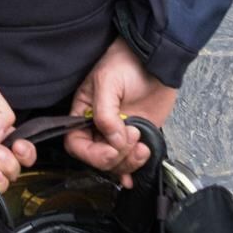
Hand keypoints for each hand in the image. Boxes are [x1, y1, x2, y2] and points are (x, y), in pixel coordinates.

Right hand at [64, 39, 178, 185]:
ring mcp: (119, 134)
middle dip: (115, 156)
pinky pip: (131, 160)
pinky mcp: (138, 137)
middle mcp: (98, 127)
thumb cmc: (126, 63)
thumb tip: (114, 141)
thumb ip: (106, 113)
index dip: (91, 153)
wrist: (156, 61)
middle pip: (96, 157)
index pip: (75, 143)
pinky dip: (133, 169)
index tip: (111, 149)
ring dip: (129, 161)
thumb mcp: (107, 82)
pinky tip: (136, 171)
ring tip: (142, 144)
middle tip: (132, 137)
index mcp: (83, 112)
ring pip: (115, 163)